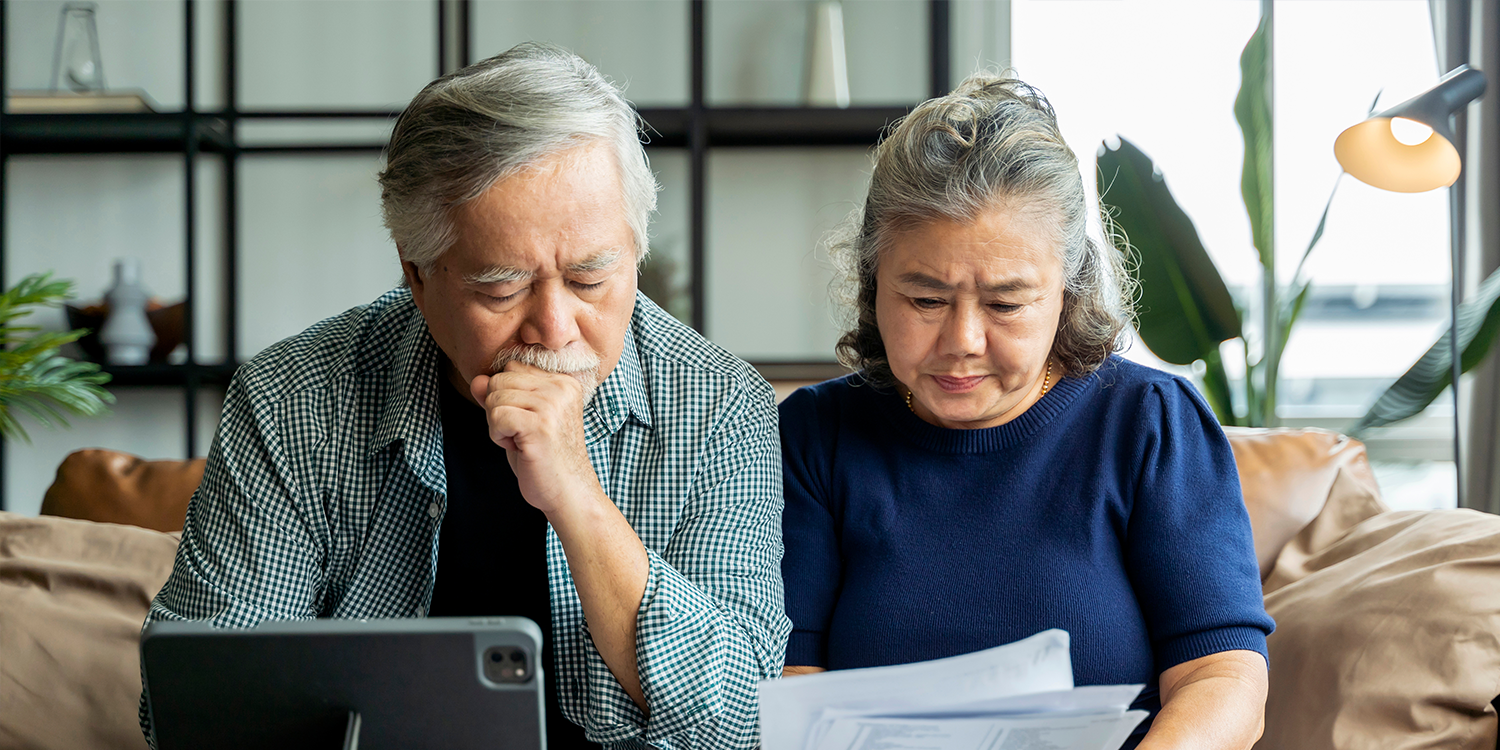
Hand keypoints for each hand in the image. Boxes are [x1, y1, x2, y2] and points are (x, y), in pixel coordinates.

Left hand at [470, 362, 601, 515]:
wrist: (569, 491)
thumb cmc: (545, 456)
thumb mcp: (521, 418)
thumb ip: (499, 395)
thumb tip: (477, 380)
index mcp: (563, 381)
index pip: (512, 367)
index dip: (506, 395)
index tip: (526, 420)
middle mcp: (560, 388)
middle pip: (499, 380)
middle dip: (498, 409)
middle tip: (521, 434)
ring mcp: (552, 405)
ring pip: (494, 398)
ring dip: (497, 425)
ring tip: (521, 441)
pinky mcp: (540, 425)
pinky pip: (496, 416)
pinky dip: (498, 436)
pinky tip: (518, 447)